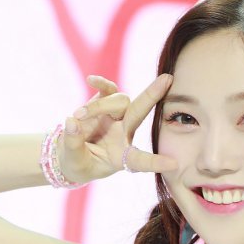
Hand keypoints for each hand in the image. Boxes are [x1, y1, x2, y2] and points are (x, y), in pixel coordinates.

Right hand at [54, 73, 177, 184]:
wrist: (70, 152)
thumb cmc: (78, 162)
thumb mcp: (74, 161)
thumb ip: (73, 144)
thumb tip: (72, 121)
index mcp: (123, 157)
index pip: (140, 160)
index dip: (155, 163)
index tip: (174, 164)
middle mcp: (124, 134)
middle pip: (140, 113)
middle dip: (152, 96)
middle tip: (168, 79)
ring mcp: (116, 116)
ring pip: (117, 101)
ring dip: (98, 107)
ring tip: (78, 116)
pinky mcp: (104, 103)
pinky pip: (108, 89)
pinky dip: (101, 83)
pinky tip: (91, 80)